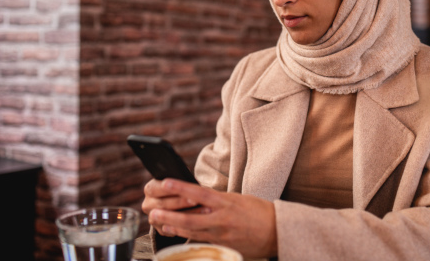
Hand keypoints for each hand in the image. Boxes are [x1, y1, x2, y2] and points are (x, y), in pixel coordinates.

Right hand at [142, 179, 202, 235]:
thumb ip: (180, 182)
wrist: (176, 202)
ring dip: (188, 215)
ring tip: (204, 210)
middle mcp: (148, 204)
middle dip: (181, 202)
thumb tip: (192, 183)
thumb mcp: (177, 181)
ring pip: (168, 219)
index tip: (187, 188)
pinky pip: (173, 230)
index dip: (172, 189)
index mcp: (150, 189)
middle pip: (163, 204)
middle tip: (197, 200)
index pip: (156, 189)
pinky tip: (200, 223)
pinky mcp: (160, 229)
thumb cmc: (179, 188)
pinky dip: (187, 226)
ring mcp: (153, 218)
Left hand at [149, 179, 277, 258]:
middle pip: (190, 218)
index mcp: (228, 203)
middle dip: (169, 216)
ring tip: (158, 222)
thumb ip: (218, 200)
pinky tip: (175, 233)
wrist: (277, 231)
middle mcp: (222, 219)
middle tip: (153, 211)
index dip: (180, 187)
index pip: (200, 193)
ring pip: (191, 232)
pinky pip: (200, 241)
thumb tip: (197, 198)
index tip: (165, 182)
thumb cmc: (259, 211)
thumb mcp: (238, 199)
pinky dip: (185, 237)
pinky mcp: (223, 246)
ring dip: (172, 227)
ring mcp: (222, 235)